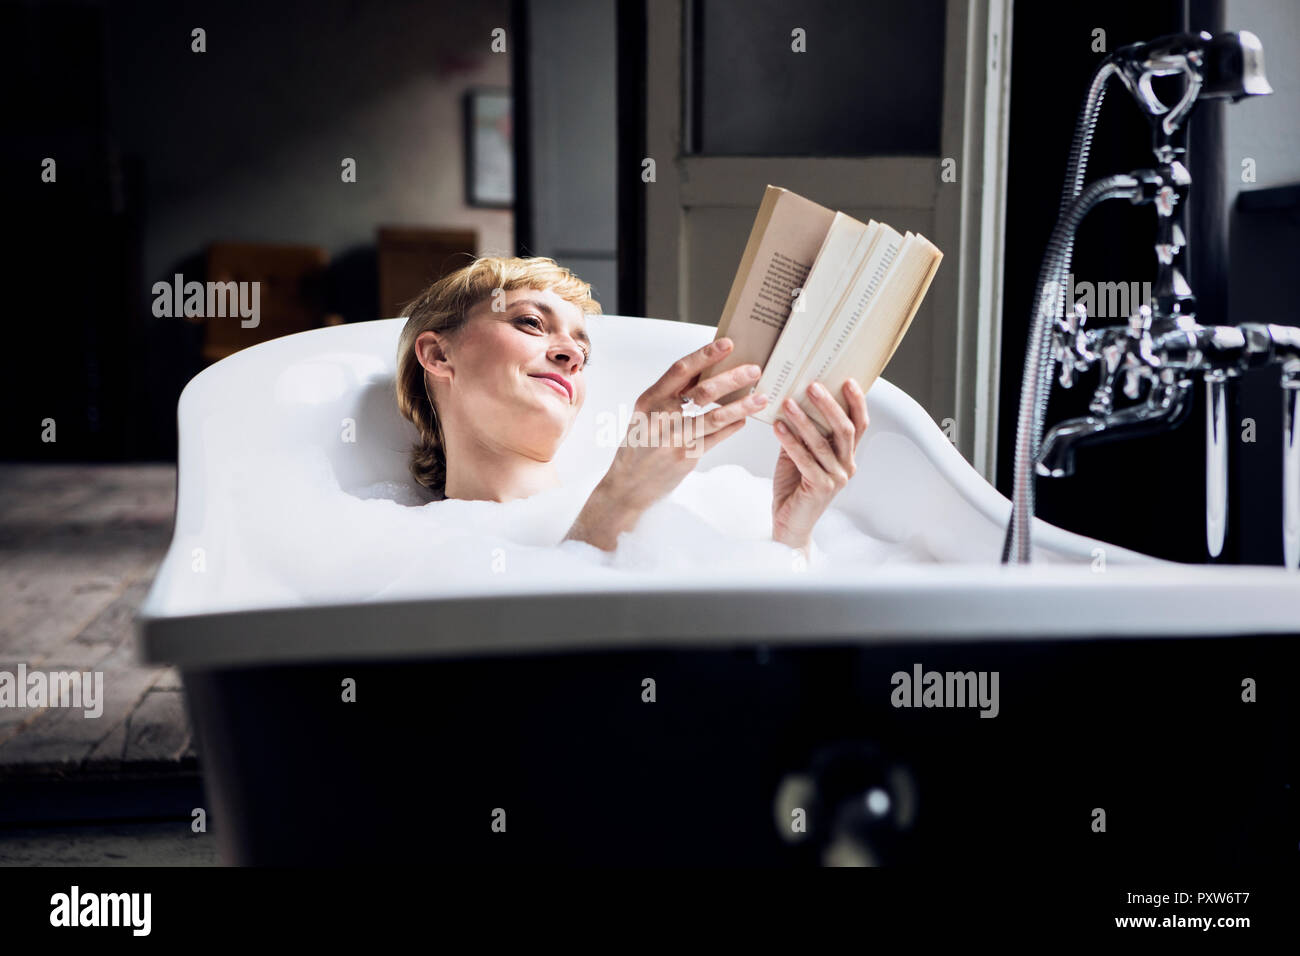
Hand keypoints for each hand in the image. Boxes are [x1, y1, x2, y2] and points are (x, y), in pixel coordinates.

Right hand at [599, 336, 768, 512]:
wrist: (628, 485)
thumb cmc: (639, 444)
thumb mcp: (646, 414)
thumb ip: (671, 394)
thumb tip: (704, 370)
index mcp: (650, 400)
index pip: (680, 370)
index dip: (705, 355)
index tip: (727, 344)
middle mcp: (661, 417)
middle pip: (703, 391)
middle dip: (733, 378)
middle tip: (755, 370)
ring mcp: (674, 439)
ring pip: (715, 416)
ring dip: (742, 405)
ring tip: (761, 398)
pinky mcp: (686, 457)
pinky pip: (716, 438)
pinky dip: (732, 427)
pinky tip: (744, 419)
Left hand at [771, 378, 868, 550]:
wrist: (791, 524)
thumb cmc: (795, 487)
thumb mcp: (800, 454)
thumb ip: (803, 433)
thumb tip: (793, 399)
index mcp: (847, 455)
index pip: (858, 424)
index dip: (856, 402)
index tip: (847, 380)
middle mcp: (846, 466)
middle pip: (844, 429)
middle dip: (829, 405)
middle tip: (812, 386)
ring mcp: (835, 479)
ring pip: (822, 443)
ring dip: (803, 420)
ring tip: (787, 402)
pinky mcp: (819, 489)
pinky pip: (804, 460)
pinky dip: (790, 441)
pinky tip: (777, 427)